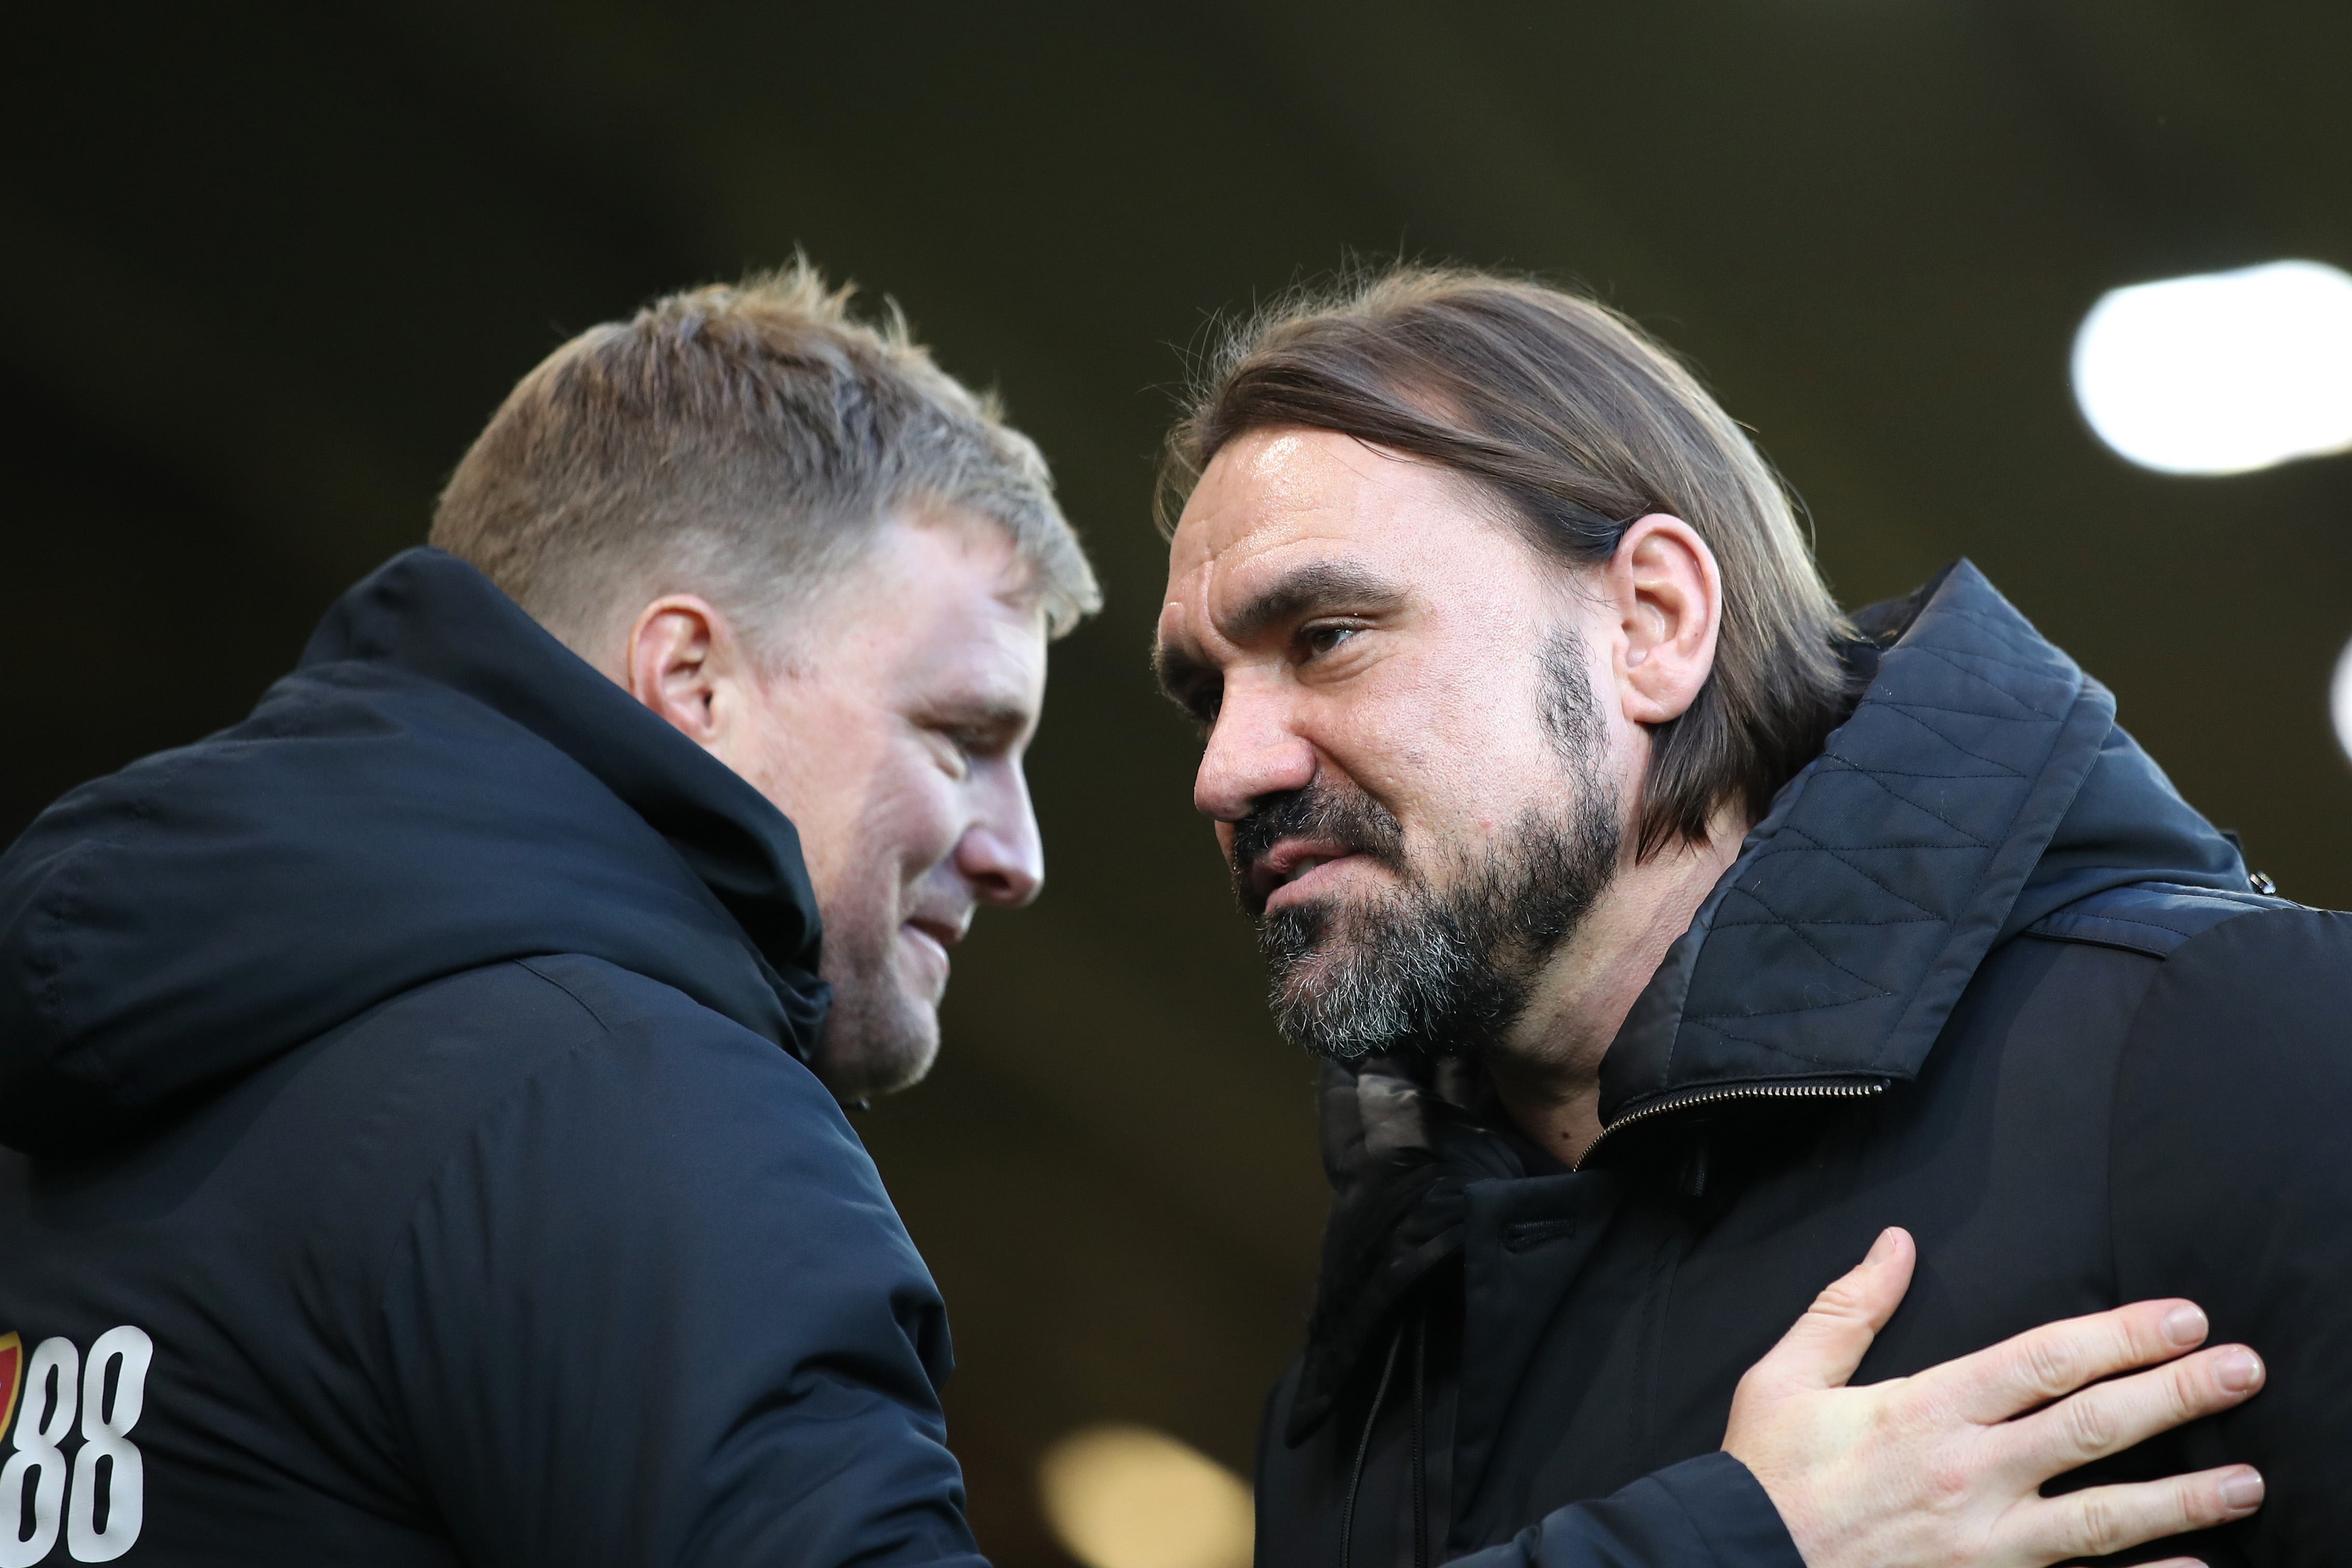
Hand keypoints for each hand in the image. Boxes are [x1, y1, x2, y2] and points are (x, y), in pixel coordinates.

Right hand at [1724, 1228, 2265, 1567]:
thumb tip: (1896, 1245)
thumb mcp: (1785, 1378)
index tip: (2178, 1318)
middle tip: (2242, 1371)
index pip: (2043, 1361)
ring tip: (2249, 1481)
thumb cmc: (1765, 1476)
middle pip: (2092, 1427)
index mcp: (1926, 1412)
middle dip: (2175, 1395)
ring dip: (2183, 1496)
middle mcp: (1968, 1475)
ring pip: (2103, 1517)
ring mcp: (1984, 1543)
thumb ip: (1848, 1308)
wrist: (1737, 1564)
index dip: (2119, 1336)